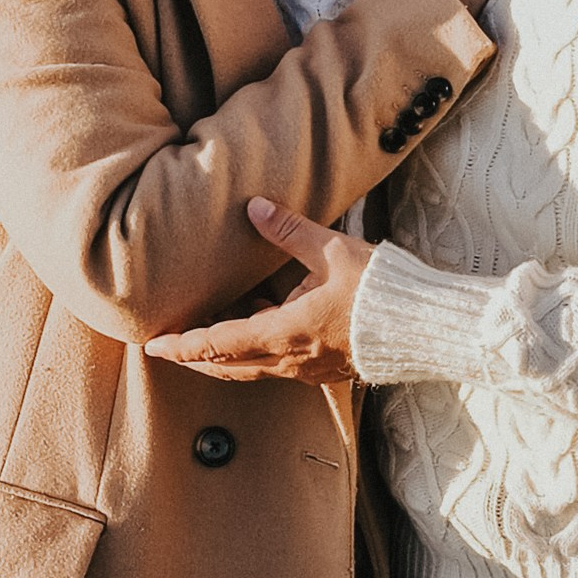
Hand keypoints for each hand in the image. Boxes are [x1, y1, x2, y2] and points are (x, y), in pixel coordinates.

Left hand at [145, 199, 370, 384]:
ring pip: (251, 370)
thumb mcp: (332, 251)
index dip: (182, 346)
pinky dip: (253, 356)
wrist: (424, 328)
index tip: (153, 345)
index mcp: (285, 332)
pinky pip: (277, 368)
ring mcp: (308, 370)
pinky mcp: (325, 370)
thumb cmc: (382, 290)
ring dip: (221, 359)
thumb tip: (254, 206)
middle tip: (166, 349)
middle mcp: (290, 359)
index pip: (218, 344)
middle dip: (193, 358)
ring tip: (200, 344)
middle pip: (227, 366)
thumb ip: (289, 230)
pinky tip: (255, 334)